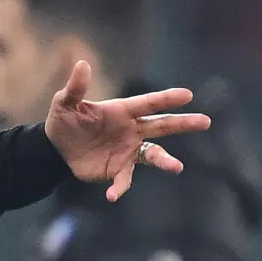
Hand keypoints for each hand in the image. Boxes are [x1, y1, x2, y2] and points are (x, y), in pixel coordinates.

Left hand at [44, 61, 212, 201]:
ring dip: (165, 160)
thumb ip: (75, 88)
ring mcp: (128, 150)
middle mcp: (131, 130)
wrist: (56, 149)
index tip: (187, 95)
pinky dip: (120, 188)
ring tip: (176, 167)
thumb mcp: (64, 103)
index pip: (148, 103)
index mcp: (122, 111)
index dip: (166, 99)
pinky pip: (125, 179)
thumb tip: (82, 65)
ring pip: (152, 154)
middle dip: (183, 123)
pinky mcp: (118, 169)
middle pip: (162, 126)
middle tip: (205, 121)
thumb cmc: (64, 122)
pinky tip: (112, 196)